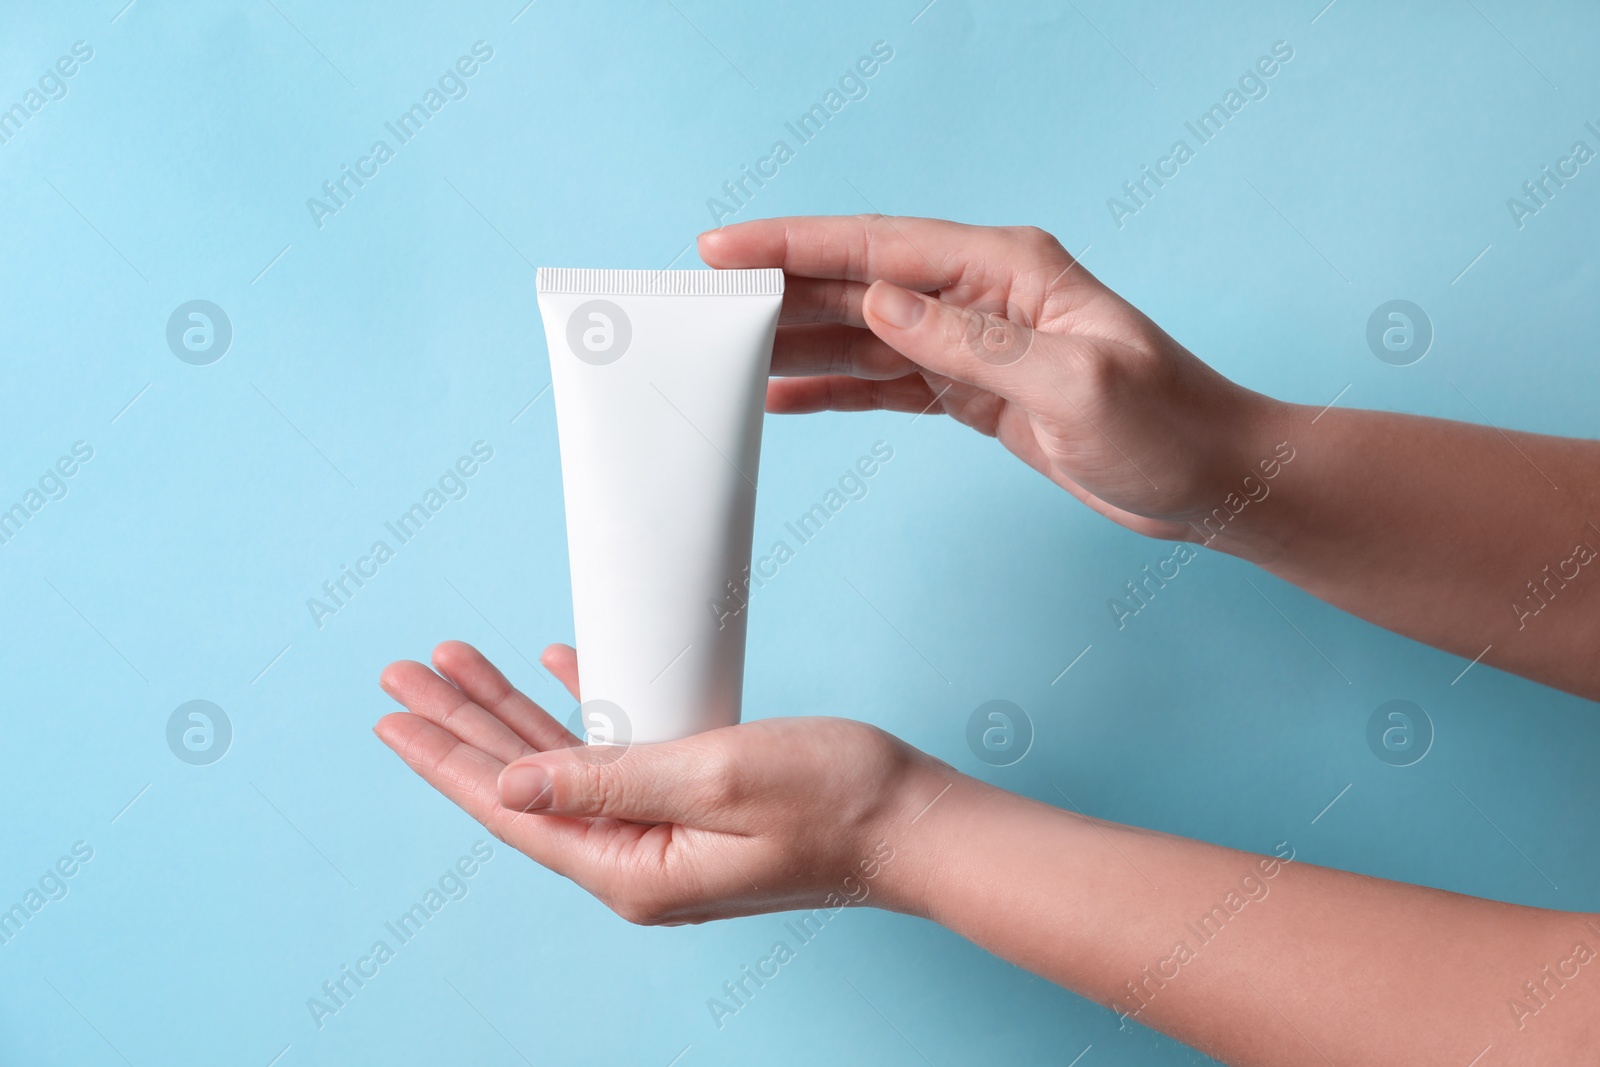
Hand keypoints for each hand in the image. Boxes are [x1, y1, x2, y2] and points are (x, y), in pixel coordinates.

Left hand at [374, 641, 947, 923]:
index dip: (447, 759)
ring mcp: (662, 838)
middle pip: (523, 787)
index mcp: (631, 868)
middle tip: (404, 678)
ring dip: (509, 715)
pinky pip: (614, 759)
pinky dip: (580, 714)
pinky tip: (553, 675)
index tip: (395, 715)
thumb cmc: (833, 801)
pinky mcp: (691, 811)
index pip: (512, 810)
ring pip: (561, 768)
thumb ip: (607, 779)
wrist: (914, 826)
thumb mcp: (713, 777)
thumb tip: (511, 787)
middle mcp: (635, 861)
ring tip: (456, 669)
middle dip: (462, 727)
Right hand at [699, 215, 1286, 542]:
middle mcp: (983, 296)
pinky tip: (786, 393)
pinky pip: (886, 382)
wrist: (1213, 480)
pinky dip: (836, 386)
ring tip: (725, 354)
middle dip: (779, 290)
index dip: (796, 244)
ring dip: (797, 340)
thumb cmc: (1169, 427)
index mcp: (1007, 272)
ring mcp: (974, 343)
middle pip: (858, 281)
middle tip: (701, 307)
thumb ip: (973, 345)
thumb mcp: (1077, 385)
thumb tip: (882, 304)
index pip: (880, 246)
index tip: (725, 249)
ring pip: (864, 331)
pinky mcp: (974, 391)